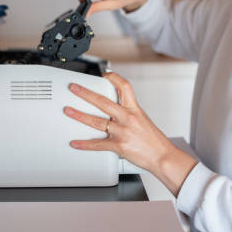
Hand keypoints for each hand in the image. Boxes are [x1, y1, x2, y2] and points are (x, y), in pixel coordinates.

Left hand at [64, 72, 197, 195]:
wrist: (163, 157)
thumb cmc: (154, 140)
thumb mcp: (143, 120)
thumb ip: (128, 113)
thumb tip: (114, 109)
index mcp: (134, 109)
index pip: (124, 87)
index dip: (114, 78)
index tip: (104, 74)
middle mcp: (127, 118)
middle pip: (103, 102)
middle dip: (86, 93)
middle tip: (74, 88)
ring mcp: (122, 132)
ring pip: (96, 121)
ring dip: (80, 115)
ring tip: (69, 111)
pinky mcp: (119, 146)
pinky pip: (98, 144)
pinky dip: (85, 144)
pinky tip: (76, 143)